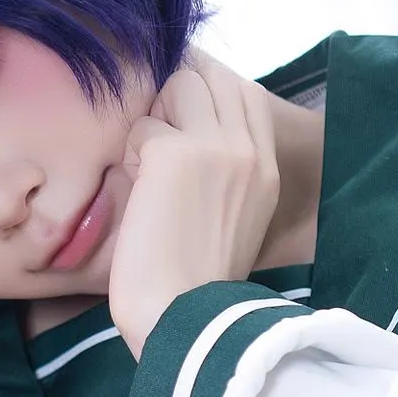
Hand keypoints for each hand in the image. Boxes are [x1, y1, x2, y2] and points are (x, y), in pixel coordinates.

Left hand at [109, 48, 280, 357]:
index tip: (179, 130)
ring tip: (149, 177)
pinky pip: (141, 126)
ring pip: (177, 86)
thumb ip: (227, 168)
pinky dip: (131, 157)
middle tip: (159, 156)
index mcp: (267, 167)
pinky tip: (138, 196)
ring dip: (153, 125)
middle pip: (207, 76)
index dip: (204, 96)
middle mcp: (248, 149)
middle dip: (175, 103)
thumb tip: (187, 127)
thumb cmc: (195, 283)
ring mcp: (215, 146)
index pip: (242, 89)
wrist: (184, 320)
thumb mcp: (236, 218)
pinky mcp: (174, 153)